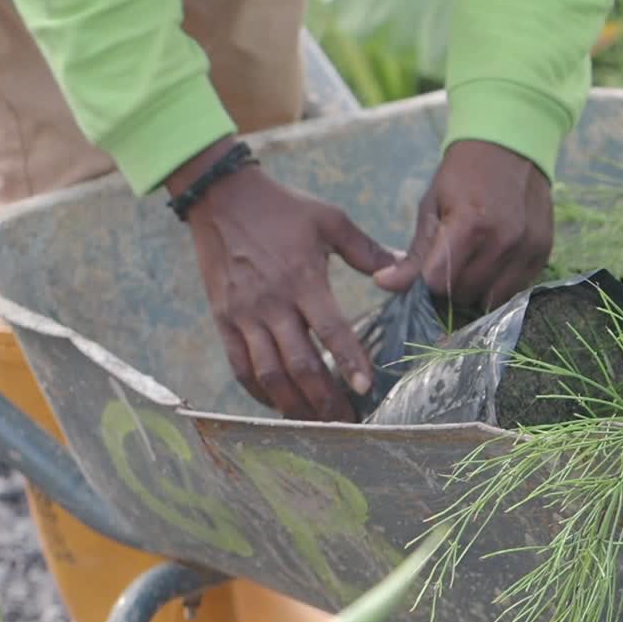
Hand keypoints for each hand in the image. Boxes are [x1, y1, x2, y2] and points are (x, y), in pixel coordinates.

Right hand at [168, 137, 396, 421]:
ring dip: (293, 404)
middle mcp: (271, 303)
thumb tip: (400, 272)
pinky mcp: (222, 320)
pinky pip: (239, 366)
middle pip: (299, 365)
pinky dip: (258, 392)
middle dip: (324, 399)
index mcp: (303, 279)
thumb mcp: (330, 220)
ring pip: (269, 374)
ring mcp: (243, 315)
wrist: (221, 197)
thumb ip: (367, 250)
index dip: (349, 361)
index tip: (366, 387)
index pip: (330, 330)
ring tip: (316, 424)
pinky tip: (278, 405)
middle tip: (346, 422)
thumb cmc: (282, 208)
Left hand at [374, 140, 553, 310]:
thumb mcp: (430, 207)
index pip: (439, 283)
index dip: (428, 281)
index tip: (428, 269)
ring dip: (477, 289)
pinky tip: (494, 262)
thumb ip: (413, 254)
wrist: (511, 147)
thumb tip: (383, 284)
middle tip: (451, 264)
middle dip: (452, 287)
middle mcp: (503, 241)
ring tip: (473, 264)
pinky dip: (500, 284)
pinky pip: (516, 290)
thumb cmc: (462, 176)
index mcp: (469, 225)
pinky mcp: (543, 253)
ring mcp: (527, 249)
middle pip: (465, 294)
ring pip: (492, 298)